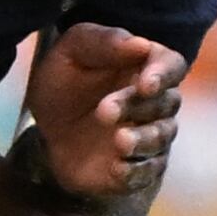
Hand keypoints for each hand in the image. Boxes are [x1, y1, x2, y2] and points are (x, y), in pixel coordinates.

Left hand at [25, 24, 186, 202]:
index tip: (145, 84)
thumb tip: (142, 45)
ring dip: (142, 140)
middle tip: (104, 111)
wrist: (44, 125)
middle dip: (137, 108)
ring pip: (160, 139)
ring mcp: (149, 137)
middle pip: (165, 104)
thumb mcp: (73, 51)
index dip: (163, 75)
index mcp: (146, 67)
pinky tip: (118, 168)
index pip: (172, 66)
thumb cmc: (65, 79)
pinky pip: (147, 173)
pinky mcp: (137, 168)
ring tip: (119, 140)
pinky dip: (136, 172)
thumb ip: (105, 42)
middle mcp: (156, 103)